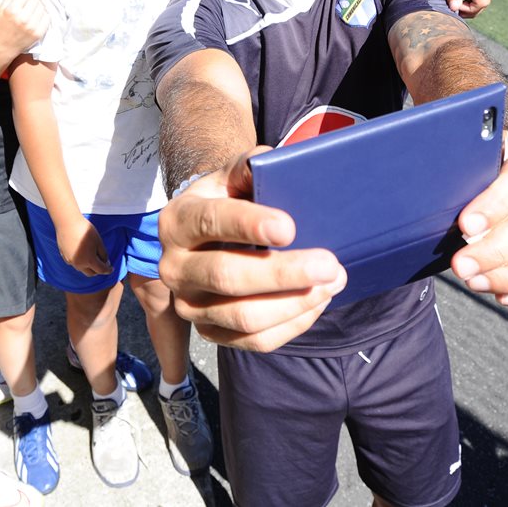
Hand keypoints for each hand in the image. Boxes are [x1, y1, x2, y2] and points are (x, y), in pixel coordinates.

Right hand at [0, 0, 49, 58]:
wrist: (2, 47)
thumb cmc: (1, 25)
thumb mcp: (3, 7)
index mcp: (11, 10)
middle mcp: (22, 18)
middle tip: (30, 0)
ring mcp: (31, 26)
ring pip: (42, 7)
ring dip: (39, 5)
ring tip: (33, 8)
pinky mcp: (38, 33)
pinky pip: (47, 18)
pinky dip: (44, 14)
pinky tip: (37, 16)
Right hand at [57, 216, 112, 276]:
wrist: (67, 223)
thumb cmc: (85, 230)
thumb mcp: (99, 241)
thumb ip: (103, 254)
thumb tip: (105, 262)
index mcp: (89, 260)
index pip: (101, 270)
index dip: (108, 270)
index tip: (111, 268)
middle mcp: (79, 264)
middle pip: (90, 273)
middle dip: (97, 270)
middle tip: (102, 264)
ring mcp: (70, 261)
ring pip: (81, 269)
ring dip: (88, 267)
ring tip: (92, 258)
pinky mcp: (64, 257)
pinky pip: (74, 263)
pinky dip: (80, 262)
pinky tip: (82, 253)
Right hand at [158, 150, 346, 351]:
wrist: (209, 235)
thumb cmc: (229, 200)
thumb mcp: (231, 177)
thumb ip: (248, 167)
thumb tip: (271, 165)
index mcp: (177, 221)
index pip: (209, 221)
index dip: (248, 225)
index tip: (289, 227)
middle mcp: (174, 267)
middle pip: (226, 276)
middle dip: (283, 273)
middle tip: (329, 264)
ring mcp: (189, 306)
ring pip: (243, 318)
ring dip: (295, 303)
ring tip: (334, 281)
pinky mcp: (210, 334)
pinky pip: (255, 342)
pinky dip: (293, 324)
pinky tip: (318, 301)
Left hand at [450, 131, 507, 308]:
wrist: (503, 167)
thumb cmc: (485, 163)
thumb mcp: (475, 155)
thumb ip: (467, 172)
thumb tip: (440, 198)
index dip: (495, 205)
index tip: (466, 225)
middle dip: (494, 251)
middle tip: (461, 265)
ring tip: (474, 280)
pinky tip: (503, 294)